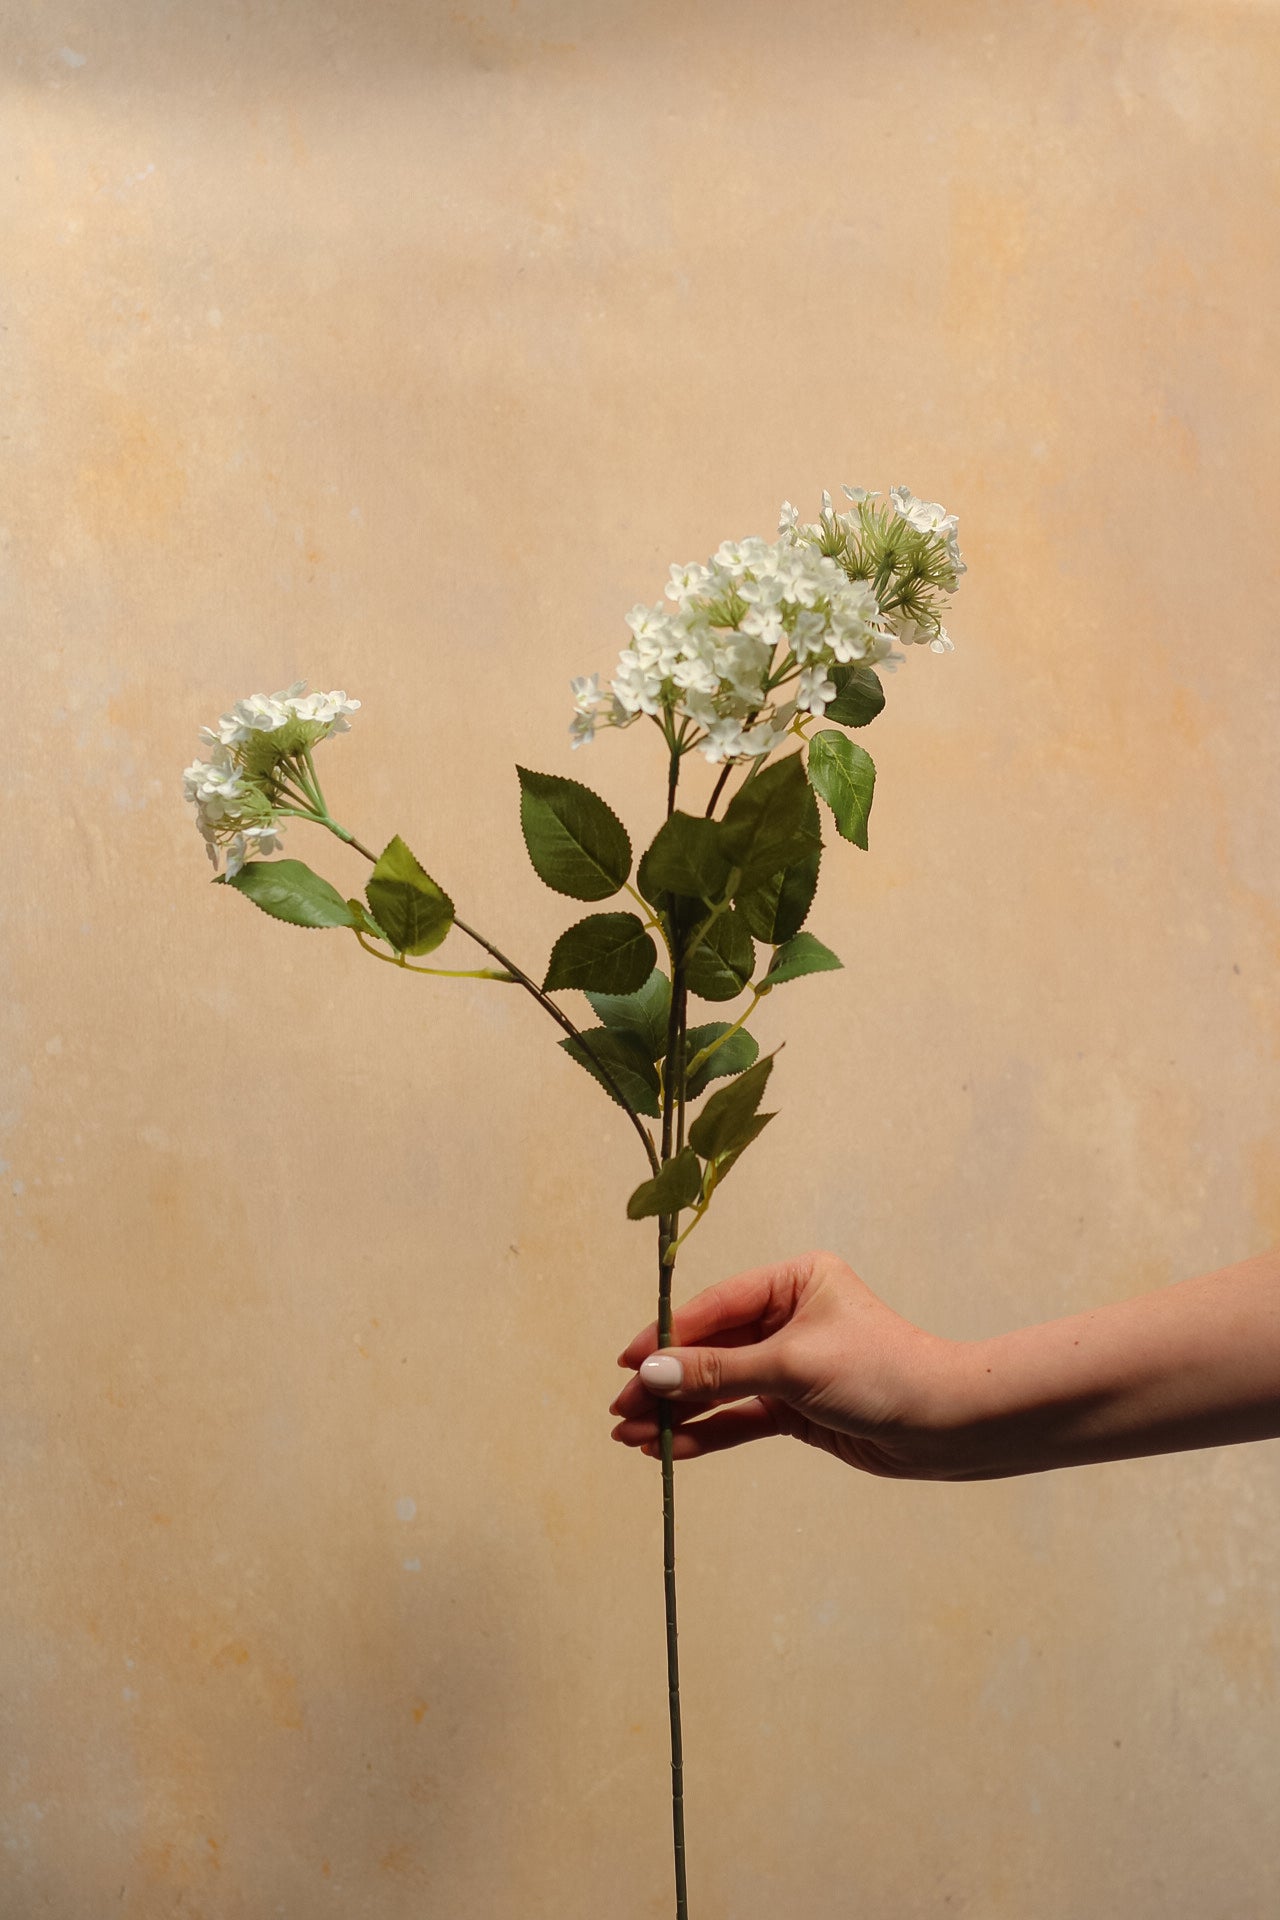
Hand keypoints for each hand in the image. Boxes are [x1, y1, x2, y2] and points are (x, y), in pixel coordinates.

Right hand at [609, 1249, 964, 1478]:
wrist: (945, 1426)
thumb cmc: (879, 1372)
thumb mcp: (792, 1365)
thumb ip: (719, 1372)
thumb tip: (650, 1374)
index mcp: (793, 1281)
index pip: (715, 1307)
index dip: (667, 1338)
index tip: (625, 1365)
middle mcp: (788, 1316)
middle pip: (711, 1348)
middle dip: (667, 1382)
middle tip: (620, 1411)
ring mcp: (790, 1363)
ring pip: (720, 1386)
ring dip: (679, 1411)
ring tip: (632, 1437)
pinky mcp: (796, 1406)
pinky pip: (741, 1416)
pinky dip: (708, 1431)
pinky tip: (671, 1448)